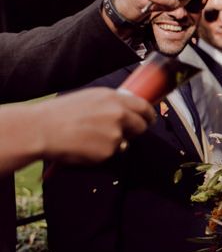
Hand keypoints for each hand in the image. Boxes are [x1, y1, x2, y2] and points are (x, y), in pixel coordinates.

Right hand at [37, 88, 154, 162]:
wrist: (42, 129)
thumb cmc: (60, 113)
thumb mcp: (89, 98)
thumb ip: (111, 103)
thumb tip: (126, 110)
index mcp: (114, 98)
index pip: (143, 106)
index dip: (149, 114)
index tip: (149, 118)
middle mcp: (119, 114)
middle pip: (141, 126)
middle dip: (136, 131)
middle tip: (124, 133)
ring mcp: (116, 133)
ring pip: (125, 142)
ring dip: (114, 142)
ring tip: (90, 138)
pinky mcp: (109, 150)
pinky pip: (111, 153)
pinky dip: (101, 153)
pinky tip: (84, 147)